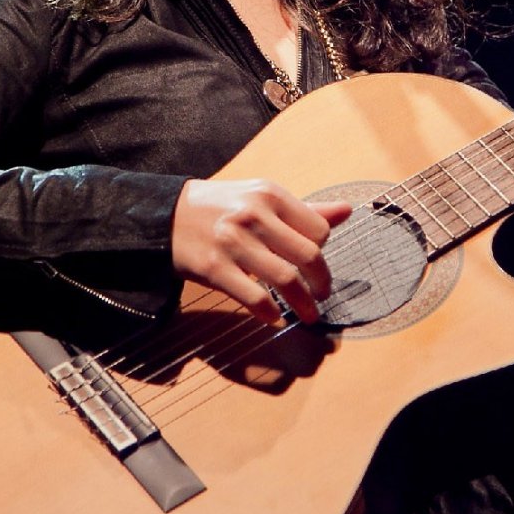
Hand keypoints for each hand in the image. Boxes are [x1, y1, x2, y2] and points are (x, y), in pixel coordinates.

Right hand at [171, 179, 352, 323]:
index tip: (318, 267)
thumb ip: (305, 210)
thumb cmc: (222, 207)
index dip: (324, 252)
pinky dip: (270, 312)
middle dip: (322, 282)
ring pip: (285, 279)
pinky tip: (275, 317)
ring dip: (304, 304)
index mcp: (270, 195)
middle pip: (309, 255)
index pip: (318, 229)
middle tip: (322, 295)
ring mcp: (233, 242)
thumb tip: (347, 211)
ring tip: (309, 315)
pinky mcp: (214, 268)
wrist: (166, 215)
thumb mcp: (262, 198)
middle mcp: (253, 215)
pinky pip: (253, 297)